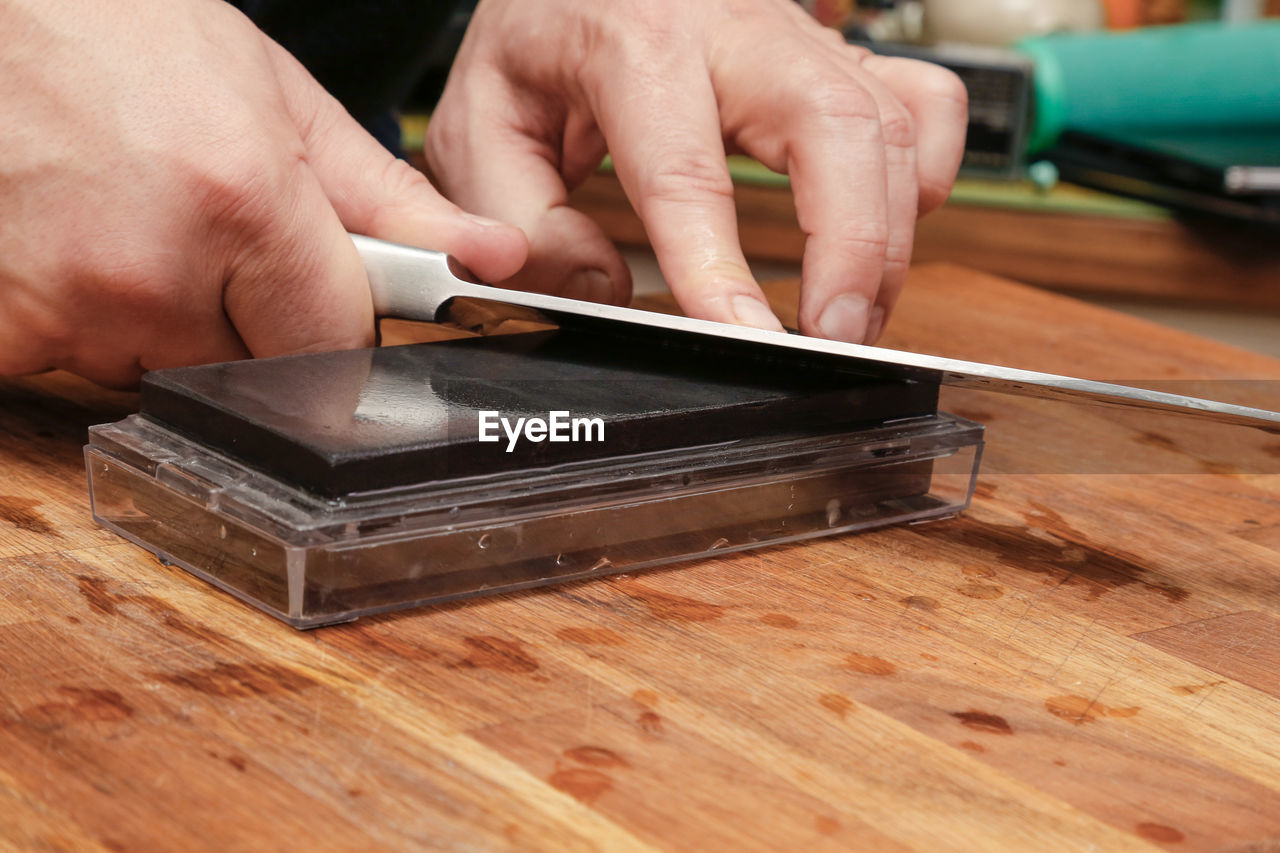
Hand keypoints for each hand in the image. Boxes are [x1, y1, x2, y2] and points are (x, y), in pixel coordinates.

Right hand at [0, 0, 527, 386]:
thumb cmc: (120, 35)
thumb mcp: (278, 100)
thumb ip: (390, 199)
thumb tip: (493, 256)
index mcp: (243, 202)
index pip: (338, 345)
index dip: (331, 319)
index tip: (309, 284)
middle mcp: (155, 268)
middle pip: (253, 370)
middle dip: (248, 322)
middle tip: (206, 234)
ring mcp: (68, 307)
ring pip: (161, 371)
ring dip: (162, 323)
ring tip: (130, 223)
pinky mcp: (1, 330)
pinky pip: (75, 366)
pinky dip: (84, 322)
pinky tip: (74, 247)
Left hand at [425, 0, 966, 343]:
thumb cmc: (541, 35)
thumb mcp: (482, 123)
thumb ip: (520, 220)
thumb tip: (604, 292)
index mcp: (632, 43)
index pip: (687, 168)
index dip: (717, 265)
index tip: (739, 334)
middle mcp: (731, 29)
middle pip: (834, 123)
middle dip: (851, 245)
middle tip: (832, 336)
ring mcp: (798, 36)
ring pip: (890, 121)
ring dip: (887, 235)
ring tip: (851, 317)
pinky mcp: (836, 53)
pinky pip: (923, 101)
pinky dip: (926, 175)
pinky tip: (888, 227)